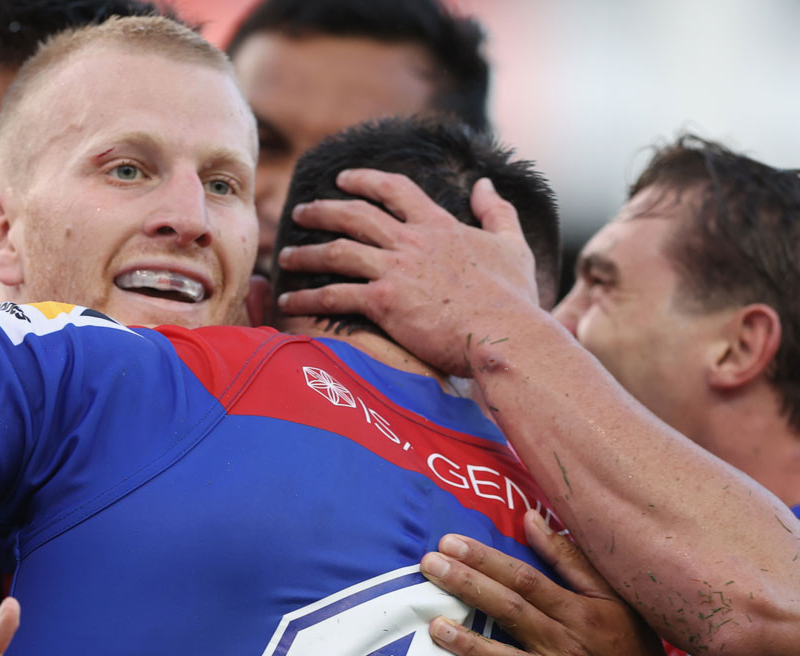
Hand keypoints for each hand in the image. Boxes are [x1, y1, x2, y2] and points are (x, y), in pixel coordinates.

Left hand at [276, 170, 541, 376]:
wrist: (505, 333)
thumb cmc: (513, 298)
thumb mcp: (512, 245)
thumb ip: (498, 211)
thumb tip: (486, 183)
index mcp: (438, 226)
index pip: (395, 190)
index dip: (365, 180)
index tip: (343, 179)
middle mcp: (411, 242)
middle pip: (355, 215)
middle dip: (322, 210)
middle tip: (300, 211)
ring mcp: (395, 270)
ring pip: (337, 252)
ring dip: (307, 254)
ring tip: (286, 258)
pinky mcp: (384, 301)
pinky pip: (335, 294)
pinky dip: (308, 297)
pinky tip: (290, 301)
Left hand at [419, 512, 688, 655]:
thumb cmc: (630, 648)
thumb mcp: (612, 598)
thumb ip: (569, 558)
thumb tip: (531, 517)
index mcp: (579, 611)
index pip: (525, 579)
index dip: (486, 559)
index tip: (449, 542)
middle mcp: (569, 644)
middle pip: (512, 611)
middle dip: (469, 587)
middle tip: (428, 566)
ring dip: (473, 646)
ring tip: (435, 627)